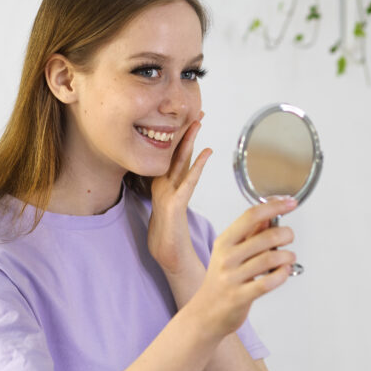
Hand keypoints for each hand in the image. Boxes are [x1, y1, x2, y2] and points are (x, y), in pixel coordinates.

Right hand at [148, 114, 210, 276]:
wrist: (168, 259)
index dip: (183, 139)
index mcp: (164, 187)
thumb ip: (176, 197)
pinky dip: (197, 166)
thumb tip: (182, 186)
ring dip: (188, 141)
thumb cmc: (171, 238)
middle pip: (174, 154)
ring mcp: (167, 195)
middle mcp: (163, 187)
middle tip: (195, 112)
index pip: (175, 158)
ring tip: (197, 122)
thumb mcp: (173, 213)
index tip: (192, 121)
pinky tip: (207, 152)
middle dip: (184, 132)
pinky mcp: (173, 206)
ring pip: (178, 162)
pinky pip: (187, 182)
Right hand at [188, 197, 297, 340]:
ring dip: (287, 256)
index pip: (251, 216)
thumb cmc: (221, 282)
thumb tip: (268, 215)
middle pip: (265, 237)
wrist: (204, 314)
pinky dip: (282, 275)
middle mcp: (226, 258)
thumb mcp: (229, 253)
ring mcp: (232, 278)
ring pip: (269, 259)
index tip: (290, 203)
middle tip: (289, 237)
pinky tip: (284, 272)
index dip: (274, 207)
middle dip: (285, 234)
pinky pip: (268, 282)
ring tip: (289, 257)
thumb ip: (250, 234)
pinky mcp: (239, 297)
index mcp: (224, 242)